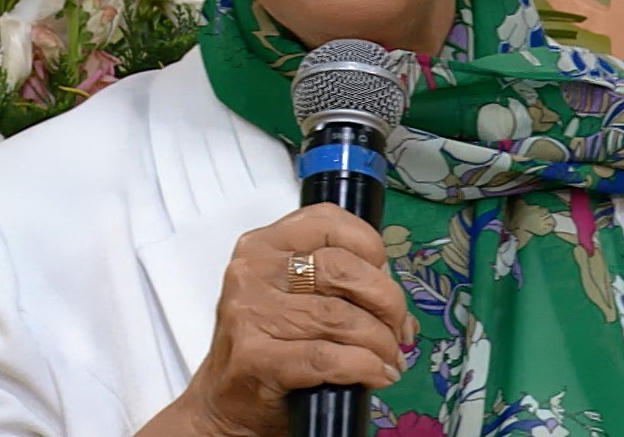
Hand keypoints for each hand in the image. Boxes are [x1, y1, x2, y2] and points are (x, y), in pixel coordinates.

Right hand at [168, 204, 417, 436]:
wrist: (225, 402)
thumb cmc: (267, 345)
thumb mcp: (293, 296)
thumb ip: (337, 282)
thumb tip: (395, 296)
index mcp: (263, 245)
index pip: (330, 222)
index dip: (372, 247)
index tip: (386, 277)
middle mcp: (253, 272)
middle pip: (343, 269)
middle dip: (387, 301)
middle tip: (398, 328)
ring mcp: (251, 314)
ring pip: (342, 317)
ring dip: (380, 342)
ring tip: (388, 358)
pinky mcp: (257, 358)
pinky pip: (329, 357)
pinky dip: (365, 367)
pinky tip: (376, 375)